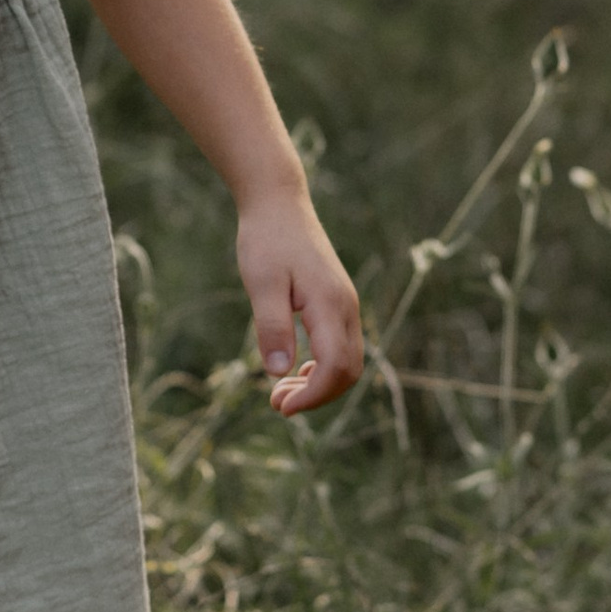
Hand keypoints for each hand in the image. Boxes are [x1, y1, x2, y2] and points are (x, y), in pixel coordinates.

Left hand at [237, 183, 362, 414]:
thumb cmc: (267, 240)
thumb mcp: (262, 283)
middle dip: (317, 396)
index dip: (314, 396)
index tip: (281, 407)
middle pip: (348, 371)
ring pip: (347, 361)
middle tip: (277, 405)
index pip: (336, 367)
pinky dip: (322, 367)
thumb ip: (272, 326)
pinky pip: (340, 346)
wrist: (278, 203)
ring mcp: (345, 304)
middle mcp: (346, 307)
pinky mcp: (336, 302)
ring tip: (280, 394)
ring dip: (319, 384)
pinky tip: (295, 370)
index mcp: (331, 304)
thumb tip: (278, 372)